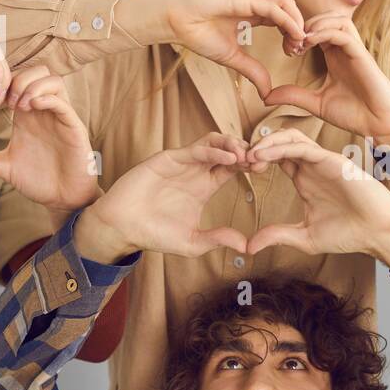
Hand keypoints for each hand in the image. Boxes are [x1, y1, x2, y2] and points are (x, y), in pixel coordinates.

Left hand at [0, 67, 97, 210]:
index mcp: (29, 115)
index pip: (20, 79)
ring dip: (32, 86)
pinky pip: (63, 102)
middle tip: (3, 100)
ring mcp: (60, 117)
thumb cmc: (39, 181)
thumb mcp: (3, 166)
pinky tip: (31, 109)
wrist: (64, 199)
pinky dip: (46, 98)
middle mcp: (45, 111)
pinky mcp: (73, 128)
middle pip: (38, 71)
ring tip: (18, 105)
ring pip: (53, 80)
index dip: (3, 81)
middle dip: (17, 78)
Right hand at [75, 132, 250, 261]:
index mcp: (204, 186)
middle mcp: (196, 171)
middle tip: (262, 158)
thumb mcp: (193, 242)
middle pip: (226, 150)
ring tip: (247, 155)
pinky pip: (195, 149)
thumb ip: (218, 240)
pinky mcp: (168, 159)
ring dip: (232, 145)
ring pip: (213, 143)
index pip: (233, 168)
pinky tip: (230, 159)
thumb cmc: (155, 234)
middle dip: (246, 150)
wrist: (122, 229)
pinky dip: (214, 151)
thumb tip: (246, 246)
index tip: (266, 168)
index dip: (250, 165)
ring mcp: (182, 163)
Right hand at [164, 0, 308, 98]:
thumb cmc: (197, 34)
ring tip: (299, 42)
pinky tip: (294, 35)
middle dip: (300, 26)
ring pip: (285, 1)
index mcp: (252, 13)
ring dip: (297, 20)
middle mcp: (253, 2)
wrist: (174, 21)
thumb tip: (267, 93)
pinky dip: (287, 20)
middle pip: (289, 6)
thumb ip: (252, 71)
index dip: (293, 33)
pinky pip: (272, 7)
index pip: (283, 17)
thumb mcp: (232, 58)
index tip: (293, 52)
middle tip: (300, 48)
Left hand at [243, 128, 389, 266]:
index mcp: (305, 180)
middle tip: (237, 160)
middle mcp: (311, 167)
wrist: (378, 232)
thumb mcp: (304, 237)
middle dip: (255, 148)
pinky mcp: (332, 160)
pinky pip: (301, 146)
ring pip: (288, 139)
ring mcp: (322, 161)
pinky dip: (279, 147)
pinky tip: (262, 155)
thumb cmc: (349, 233)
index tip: (237, 171)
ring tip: (247, 156)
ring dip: (265, 143)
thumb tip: (248, 247)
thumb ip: (277, 236)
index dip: (254, 160)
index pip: (275, 159)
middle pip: (278, 143)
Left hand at [261, 12, 389, 145]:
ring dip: (316, 24)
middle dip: (305, 24)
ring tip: (301, 40)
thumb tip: (267, 96)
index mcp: (334, 56)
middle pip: (327, 17)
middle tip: (291, 42)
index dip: (299, 33)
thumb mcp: (316, 103)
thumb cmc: (353, 114)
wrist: (377, 125)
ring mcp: (354, 50)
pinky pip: (343, 33)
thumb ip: (294, 96)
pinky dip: (325, 33)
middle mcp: (344, 49)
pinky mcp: (362, 55)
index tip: (287, 49)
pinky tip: (310, 43)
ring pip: (337, 19)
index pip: (317, 30)